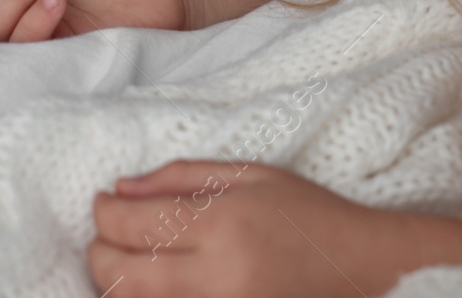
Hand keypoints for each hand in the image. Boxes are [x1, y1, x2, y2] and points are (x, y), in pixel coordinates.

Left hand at [89, 161, 410, 297]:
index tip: (102, 201)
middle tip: (105, 232)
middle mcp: (217, 276)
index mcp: (224, 224)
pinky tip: (152, 285)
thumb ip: (183, 177)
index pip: (133, 223)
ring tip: (126, 258)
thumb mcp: (252, 176)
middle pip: (120, 273)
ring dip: (114, 281)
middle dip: (99, 250)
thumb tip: (121, 187)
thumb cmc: (309, 215)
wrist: (363, 270)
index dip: (103, 212)